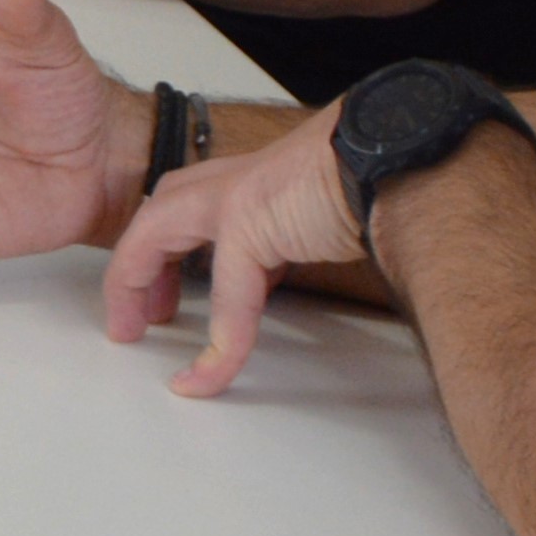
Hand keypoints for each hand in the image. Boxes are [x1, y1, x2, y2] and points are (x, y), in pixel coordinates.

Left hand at [103, 117, 366, 396]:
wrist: (401, 158)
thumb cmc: (377, 180)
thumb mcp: (323, 213)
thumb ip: (297, 235)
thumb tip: (301, 263)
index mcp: (256, 175)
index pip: (189, 204)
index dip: (167, 249)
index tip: (166, 295)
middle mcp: (237, 179)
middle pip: (159, 211)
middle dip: (136, 261)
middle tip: (133, 315)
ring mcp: (235, 196)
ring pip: (157, 235)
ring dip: (138, 285)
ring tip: (134, 332)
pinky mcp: (249, 222)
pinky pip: (229, 300)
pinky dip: (220, 344)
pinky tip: (208, 376)